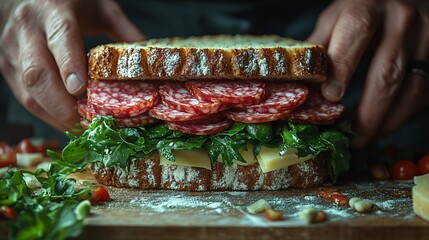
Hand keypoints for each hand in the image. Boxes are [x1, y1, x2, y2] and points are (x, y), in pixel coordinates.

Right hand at [0, 0, 143, 130]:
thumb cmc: (67, 0)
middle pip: (38, 74)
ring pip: (28, 92)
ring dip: (55, 115)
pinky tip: (66, 121)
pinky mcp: (6, 66)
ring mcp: (12, 50)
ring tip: (82, 128)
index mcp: (54, 11)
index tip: (82, 90)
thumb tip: (148, 61)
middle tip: (89, 123)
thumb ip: (124, 30)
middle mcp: (28, 31)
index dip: (70, 67)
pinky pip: (24, 97)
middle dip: (63, 105)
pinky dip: (46, 114)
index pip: (61, 40)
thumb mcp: (100, 7)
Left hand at [308, 0, 428, 147]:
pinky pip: (422, 94)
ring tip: (363, 139)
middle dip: (367, 112)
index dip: (342, 66)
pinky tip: (382, 126)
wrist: (402, 0)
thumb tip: (298, 83)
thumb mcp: (337, 18)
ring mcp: (425, 39)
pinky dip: (401, 116)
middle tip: (349, 136)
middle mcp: (401, 20)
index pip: (356, 33)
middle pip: (387, 72)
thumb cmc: (363, 10)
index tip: (330, 97)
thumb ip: (319, 45)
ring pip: (411, 89)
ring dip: (386, 122)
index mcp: (367, 7)